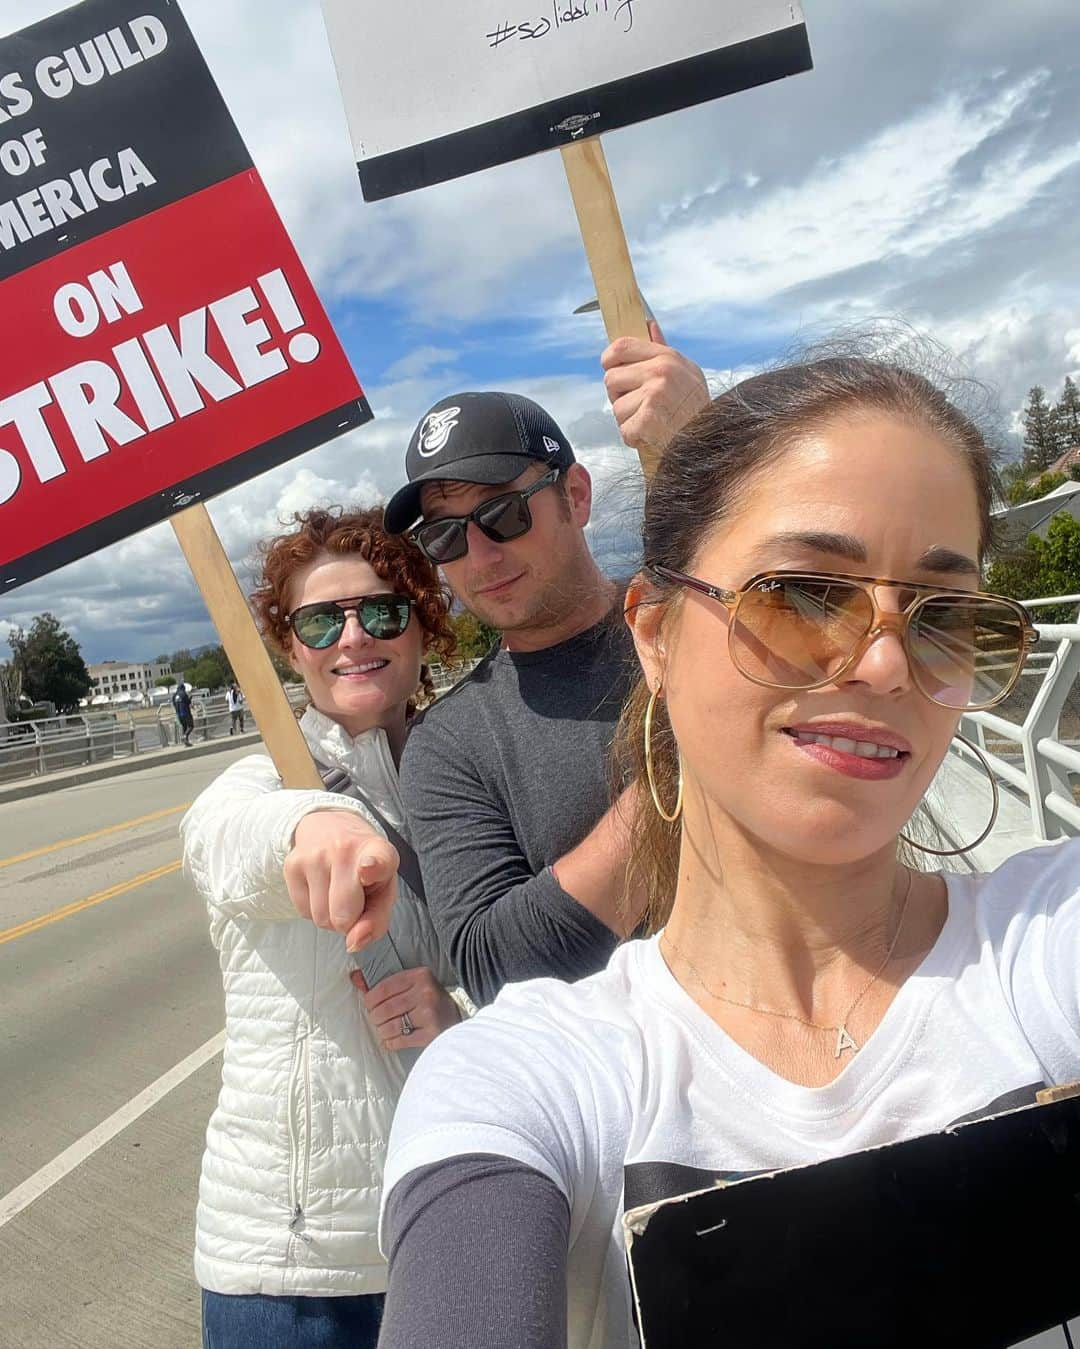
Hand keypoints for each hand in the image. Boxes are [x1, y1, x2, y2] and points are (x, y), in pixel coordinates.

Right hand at [285, 811, 397, 952]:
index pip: (376, 861)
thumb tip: (353, 943)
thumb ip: (376, 923)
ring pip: (321, 918)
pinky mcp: (291, 864)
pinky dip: (314, 910)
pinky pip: (303, 912)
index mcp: (378, 851)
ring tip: (337, 892)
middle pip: (343, 915)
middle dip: (349, 921)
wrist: (330, 828)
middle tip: (355, 900)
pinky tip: (322, 888)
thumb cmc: (365, 869)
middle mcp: (344, 848)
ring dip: (331, 916)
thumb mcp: (383, 891)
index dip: (372, 868)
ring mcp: (314, 855)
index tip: (367, 870)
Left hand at [350, 966, 461, 1051]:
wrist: (455, 1022)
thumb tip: (355, 977)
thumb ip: (384, 983)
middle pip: (385, 1008)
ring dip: (383, 1031)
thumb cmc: (429, 1003)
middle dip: (376, 1018)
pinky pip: (400, 1040)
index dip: (371, 999)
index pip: (385, 987)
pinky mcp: (431, 1033)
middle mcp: (426, 993)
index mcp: (420, 976)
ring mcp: (429, 1014)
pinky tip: (393, 1039)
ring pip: (391, 1026)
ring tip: (386, 1030)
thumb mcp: (412, 986)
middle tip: (378, 1020)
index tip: (369, 1005)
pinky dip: (391, 1042)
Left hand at [601, 320, 709, 453]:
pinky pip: (624, 430)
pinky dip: (635, 438)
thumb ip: (663, 349)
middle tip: (641, 406)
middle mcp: (660, 371)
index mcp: (667, 357)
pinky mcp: (648, 419)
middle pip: (611, 379)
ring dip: (629, 421)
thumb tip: (648, 324)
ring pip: (617, 408)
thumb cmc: (697, 408)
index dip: (609, 359)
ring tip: (652, 422)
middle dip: (619, 396)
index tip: (612, 371)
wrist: (713, 439)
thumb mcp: (687, 371)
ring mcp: (654, 395)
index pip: (621, 346)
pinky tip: (651, 436)